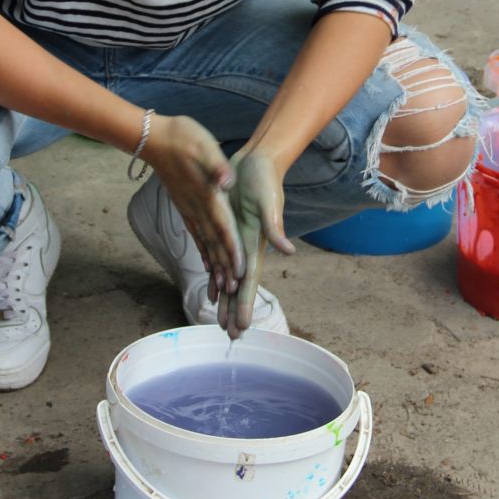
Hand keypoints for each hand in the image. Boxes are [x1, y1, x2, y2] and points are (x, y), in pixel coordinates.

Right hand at [142, 114, 245, 289]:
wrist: (154, 137)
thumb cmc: (182, 137)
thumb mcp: (205, 145)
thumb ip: (217, 166)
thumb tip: (227, 182)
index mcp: (206, 195)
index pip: (222, 227)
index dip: (231, 250)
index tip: (239, 271)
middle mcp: (196, 207)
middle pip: (214, 242)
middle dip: (224, 266)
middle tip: (234, 290)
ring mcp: (188, 208)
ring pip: (204, 242)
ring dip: (214, 263)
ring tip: (222, 285)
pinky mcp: (183, 206)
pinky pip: (195, 234)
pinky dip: (202, 250)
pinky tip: (207, 262)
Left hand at [219, 148, 294, 338]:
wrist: (259, 161)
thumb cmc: (265, 179)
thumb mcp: (269, 201)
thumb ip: (275, 226)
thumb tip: (287, 251)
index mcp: (255, 244)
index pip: (249, 282)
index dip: (244, 305)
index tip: (242, 328)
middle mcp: (246, 248)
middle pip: (238, 286)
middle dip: (234, 311)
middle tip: (231, 337)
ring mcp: (237, 241)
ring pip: (228, 278)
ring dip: (225, 300)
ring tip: (219, 322)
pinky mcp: (228, 231)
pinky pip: (219, 260)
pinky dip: (215, 277)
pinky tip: (211, 291)